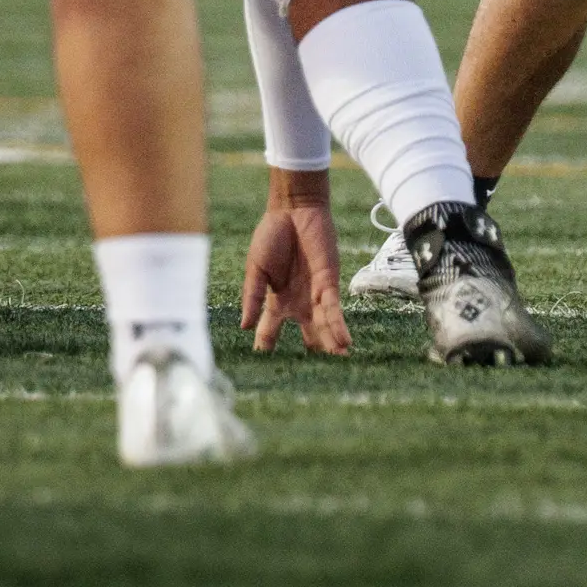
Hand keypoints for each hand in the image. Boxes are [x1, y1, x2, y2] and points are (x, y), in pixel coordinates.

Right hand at [240, 169, 349, 353]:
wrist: (292, 208)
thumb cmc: (271, 235)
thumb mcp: (255, 270)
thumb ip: (252, 297)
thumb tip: (244, 327)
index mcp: (277, 300)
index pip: (270, 331)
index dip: (267, 347)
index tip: (265, 367)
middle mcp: (298, 301)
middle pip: (306, 333)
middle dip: (313, 353)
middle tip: (318, 378)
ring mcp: (314, 293)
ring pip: (324, 325)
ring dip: (331, 344)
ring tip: (340, 362)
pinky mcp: (328, 281)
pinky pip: (333, 308)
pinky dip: (337, 325)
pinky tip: (343, 342)